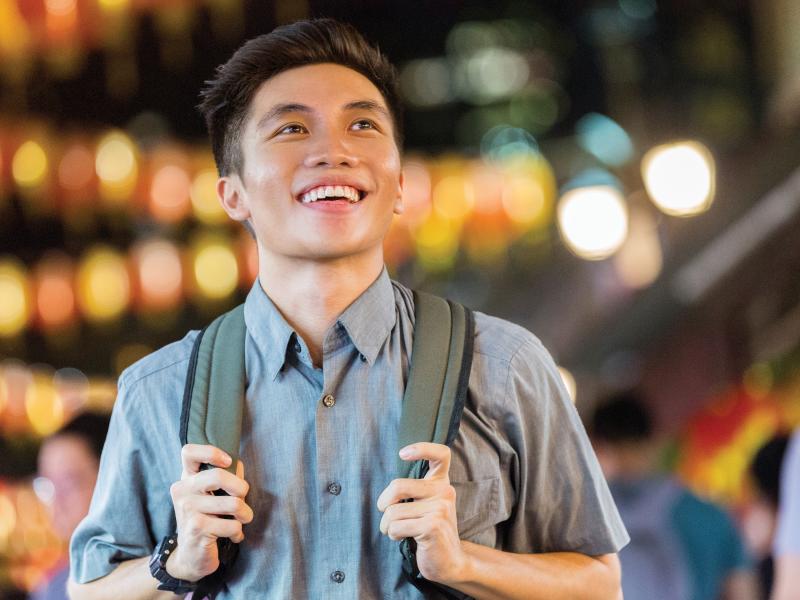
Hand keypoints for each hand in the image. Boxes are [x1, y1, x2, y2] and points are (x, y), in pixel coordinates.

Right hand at [166, 444, 253, 581]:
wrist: (191, 557)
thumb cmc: (207, 520)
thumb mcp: (212, 496)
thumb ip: (225, 476)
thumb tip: (237, 463)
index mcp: (186, 479)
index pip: (189, 452)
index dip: (211, 452)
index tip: (227, 461)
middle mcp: (182, 491)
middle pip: (219, 475)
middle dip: (241, 489)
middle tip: (243, 499)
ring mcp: (187, 510)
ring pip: (233, 503)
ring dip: (245, 514)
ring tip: (241, 520)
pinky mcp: (196, 528)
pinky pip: (232, 524)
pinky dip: (238, 532)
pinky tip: (232, 536)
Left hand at [377, 442, 469, 585]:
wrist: (449, 562)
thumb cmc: (430, 531)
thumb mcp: (426, 505)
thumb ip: (414, 491)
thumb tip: (387, 490)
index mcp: (442, 483)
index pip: (441, 454)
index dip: (421, 448)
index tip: (402, 454)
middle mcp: (445, 491)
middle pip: (397, 486)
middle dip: (384, 503)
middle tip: (386, 514)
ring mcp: (440, 508)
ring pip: (393, 511)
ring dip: (387, 525)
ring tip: (398, 531)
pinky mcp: (432, 526)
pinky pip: (396, 526)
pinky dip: (392, 534)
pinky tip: (403, 538)